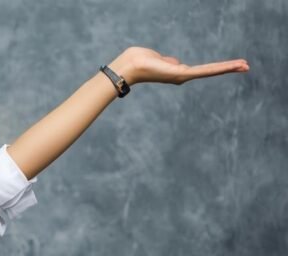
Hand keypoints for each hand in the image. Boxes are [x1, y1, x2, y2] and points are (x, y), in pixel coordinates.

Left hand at [109, 47, 248, 86]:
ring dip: (229, 68)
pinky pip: (205, 70)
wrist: (129, 66)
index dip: (216, 67)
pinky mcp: (183, 74)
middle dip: (228, 69)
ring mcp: (183, 76)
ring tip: (245, 65)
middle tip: (246, 66)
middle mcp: (181, 76)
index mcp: (176, 72)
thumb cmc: (138, 61)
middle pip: (210, 71)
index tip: (231, 66)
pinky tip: (232, 66)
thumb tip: (174, 63)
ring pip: (211, 71)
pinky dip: (219, 68)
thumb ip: (168, 61)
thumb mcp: (157, 58)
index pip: (201, 69)